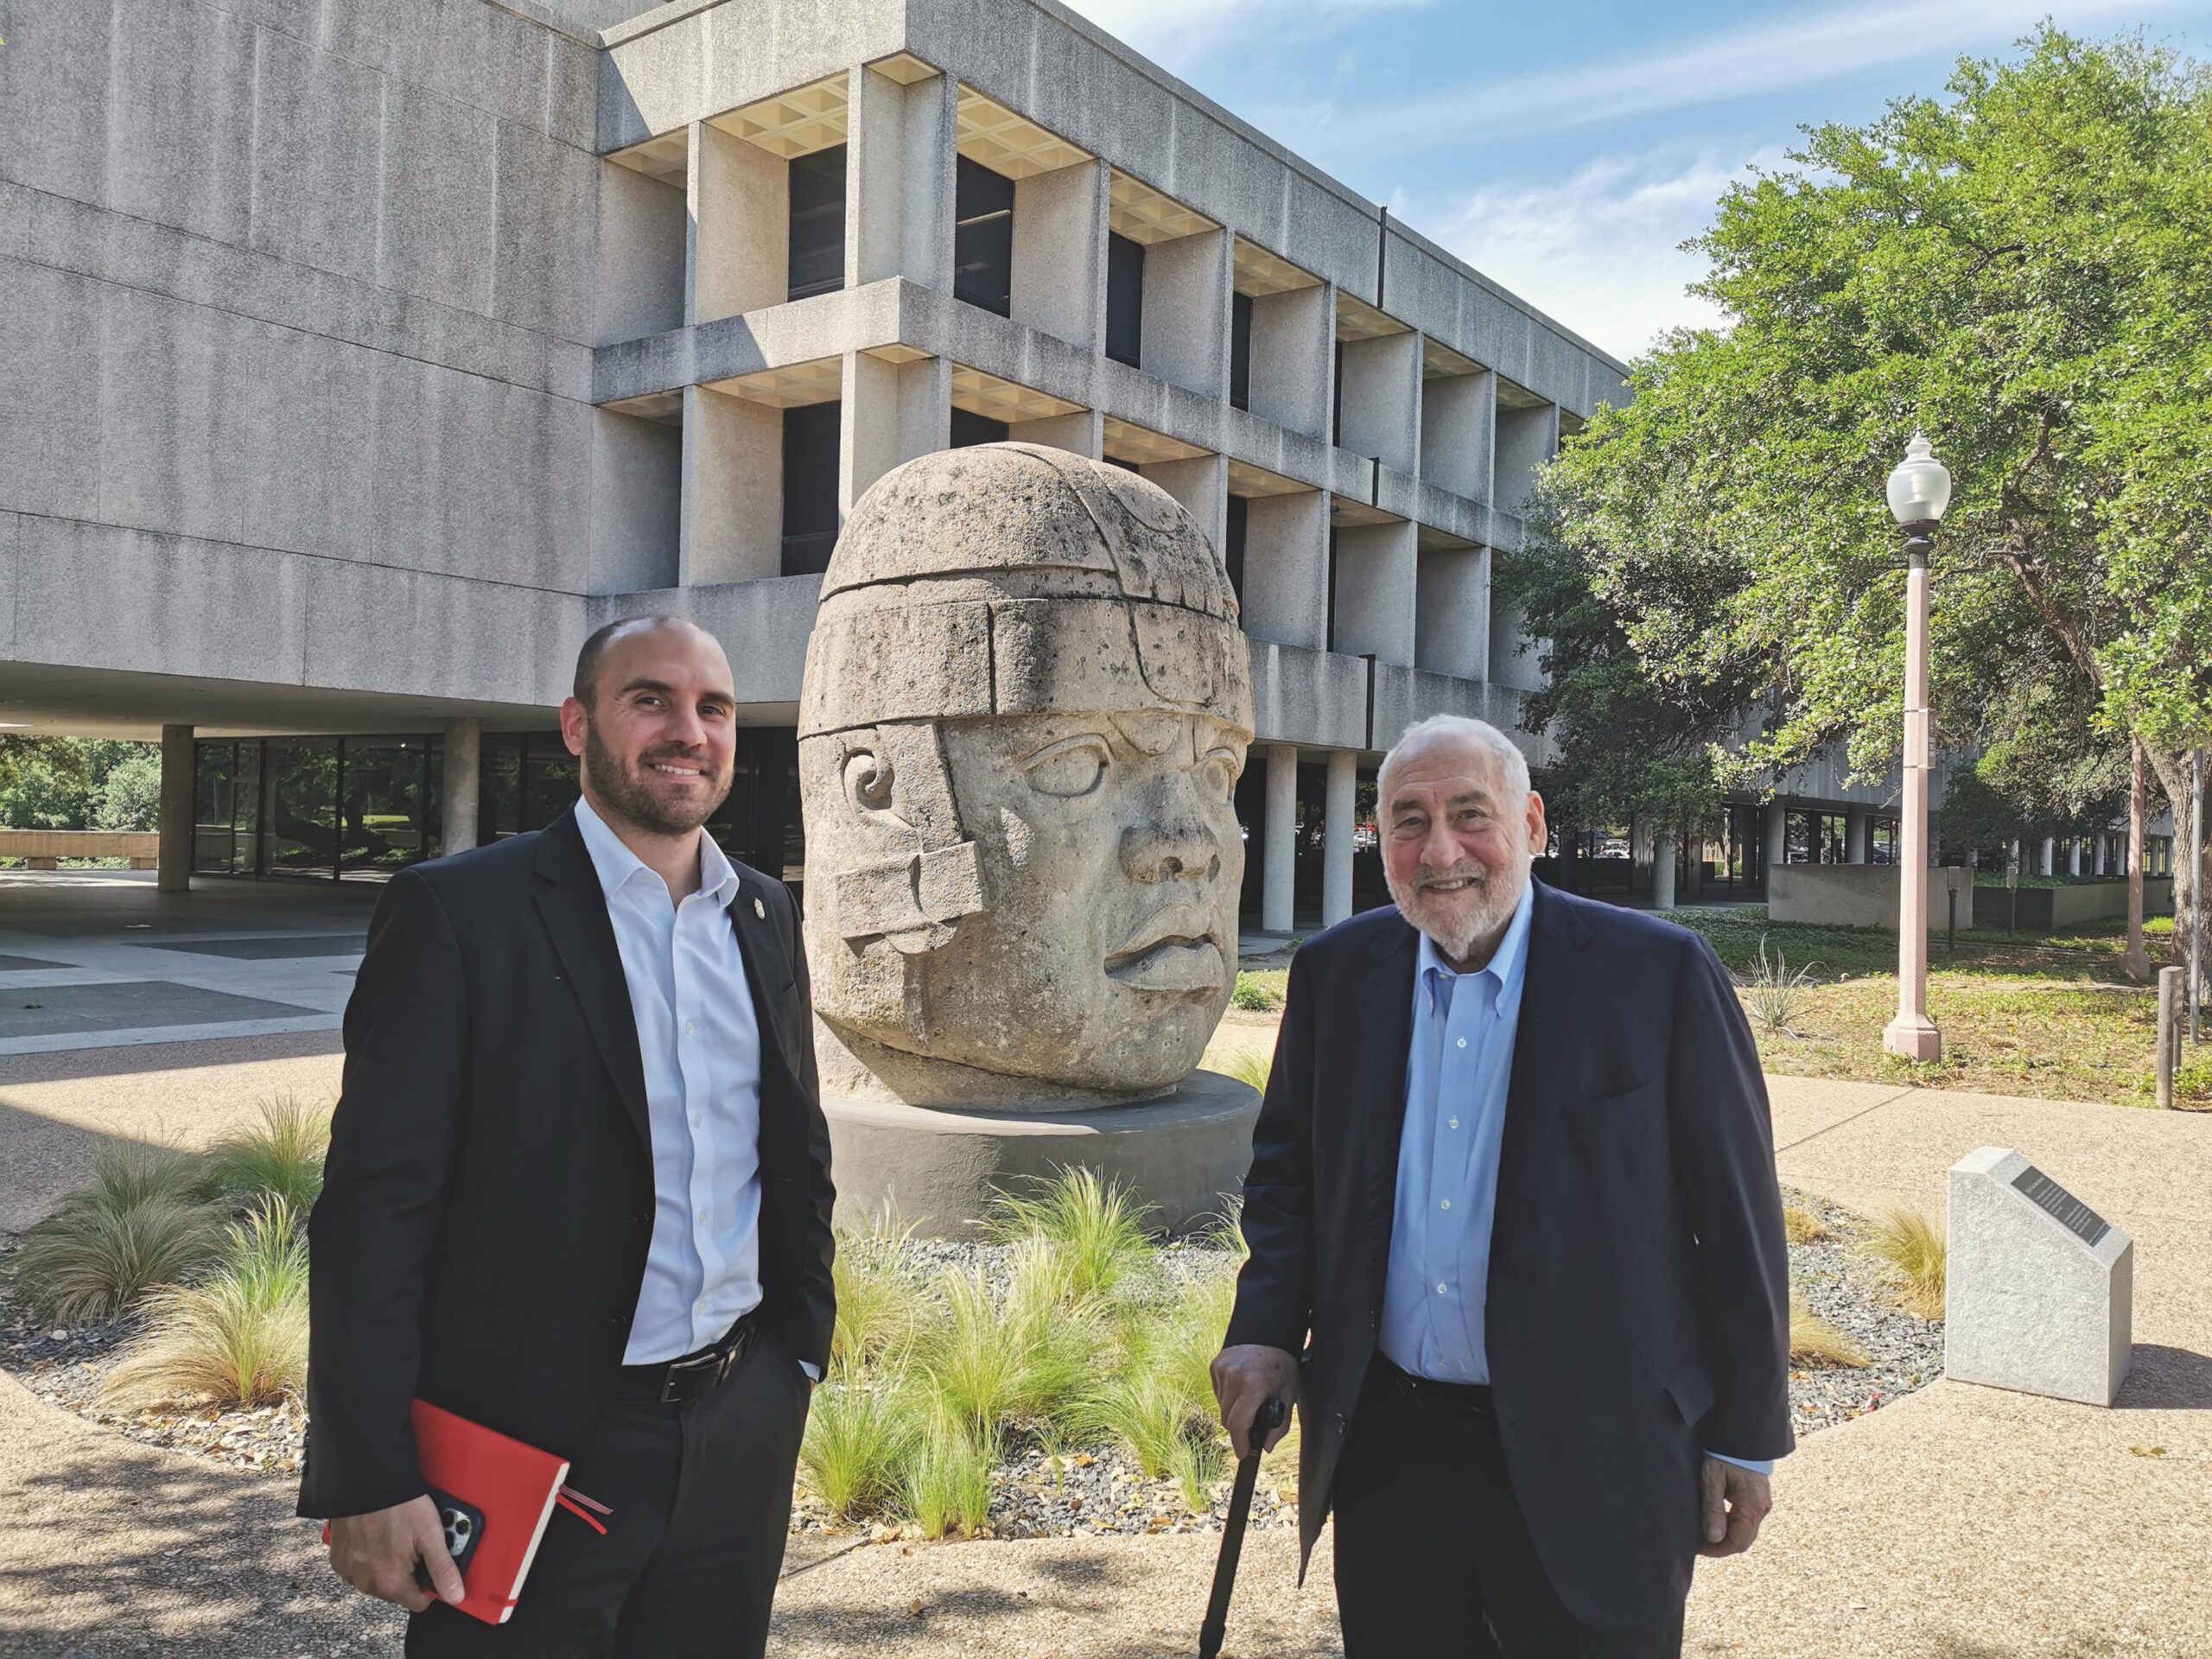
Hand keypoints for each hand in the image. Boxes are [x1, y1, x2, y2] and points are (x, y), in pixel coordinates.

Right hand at [328, 1495, 464, 1612]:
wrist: (366, 1481)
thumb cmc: (399, 1505)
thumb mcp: (431, 1535)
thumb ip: (443, 1569)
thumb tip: (455, 1595)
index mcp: (391, 1582)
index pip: (419, 1602)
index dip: (431, 1584)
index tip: (433, 1564)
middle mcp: (367, 1583)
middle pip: (398, 1591)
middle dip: (410, 1572)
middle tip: (416, 1544)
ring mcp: (350, 1571)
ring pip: (379, 1580)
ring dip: (389, 1566)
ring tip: (397, 1537)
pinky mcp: (339, 1559)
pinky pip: (359, 1569)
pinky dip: (370, 1558)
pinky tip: (378, 1537)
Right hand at [1211, 1343, 1298, 1458]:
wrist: (1268, 1331)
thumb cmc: (1282, 1363)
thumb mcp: (1289, 1394)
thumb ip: (1279, 1425)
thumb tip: (1266, 1446)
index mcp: (1254, 1385)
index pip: (1237, 1424)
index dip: (1240, 1443)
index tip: (1243, 1453)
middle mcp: (1234, 1377)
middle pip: (1227, 1419)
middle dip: (1239, 1428)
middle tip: (1253, 1423)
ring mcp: (1222, 1370)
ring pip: (1221, 1407)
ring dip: (1233, 1411)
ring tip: (1250, 1398)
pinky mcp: (1215, 1366)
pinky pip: (1218, 1393)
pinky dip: (1228, 1397)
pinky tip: (1242, 1387)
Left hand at [1698, 1457, 1772, 1558]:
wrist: (1740, 1435)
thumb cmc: (1724, 1455)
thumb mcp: (1712, 1480)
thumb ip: (1713, 1509)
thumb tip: (1713, 1538)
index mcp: (1752, 1506)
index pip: (1738, 1542)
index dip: (1718, 1550)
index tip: (1698, 1547)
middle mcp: (1762, 1509)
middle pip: (1743, 1540)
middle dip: (1721, 1545)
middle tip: (1699, 1541)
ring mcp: (1762, 1504)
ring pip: (1745, 1532)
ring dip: (1726, 1536)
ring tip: (1704, 1531)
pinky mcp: (1758, 1499)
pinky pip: (1746, 1521)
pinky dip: (1732, 1526)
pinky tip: (1716, 1520)